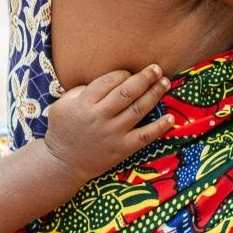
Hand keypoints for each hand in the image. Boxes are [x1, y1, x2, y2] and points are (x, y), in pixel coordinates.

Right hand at [41, 65, 173, 180]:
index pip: (109, 81)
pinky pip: (145, 136)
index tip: (130, 72)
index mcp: (84, 104)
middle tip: (157, 68)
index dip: (123, 74)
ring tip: (165, 83)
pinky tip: (170, 117)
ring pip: (138, 109)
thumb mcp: (62, 104)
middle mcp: (99, 117)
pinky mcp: (122, 149)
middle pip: (127, 92)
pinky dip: (159, 127)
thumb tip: (108, 79)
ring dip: (155, 94)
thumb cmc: (63, 130)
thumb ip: (81, 89)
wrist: (63, 163)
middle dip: (144, 78)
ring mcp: (112, 134)